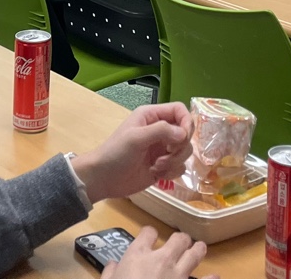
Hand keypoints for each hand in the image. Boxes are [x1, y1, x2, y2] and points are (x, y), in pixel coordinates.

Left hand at [70, 103, 192, 202]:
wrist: (103, 179)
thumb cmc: (116, 153)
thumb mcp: (136, 138)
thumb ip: (161, 131)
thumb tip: (184, 134)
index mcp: (152, 116)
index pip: (180, 110)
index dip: (187, 122)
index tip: (183, 138)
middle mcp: (160, 130)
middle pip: (186, 133)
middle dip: (180, 147)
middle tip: (167, 154)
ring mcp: (162, 149)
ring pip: (185, 152)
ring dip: (175, 161)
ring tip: (157, 166)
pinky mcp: (163, 166)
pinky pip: (179, 167)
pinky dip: (171, 172)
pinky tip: (156, 174)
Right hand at [103, 227, 211, 278]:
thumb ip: (110, 273)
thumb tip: (112, 266)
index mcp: (138, 255)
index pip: (148, 232)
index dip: (150, 234)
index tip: (149, 238)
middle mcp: (161, 259)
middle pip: (177, 239)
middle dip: (179, 240)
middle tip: (178, 244)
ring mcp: (178, 275)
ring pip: (195, 253)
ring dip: (197, 250)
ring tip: (198, 248)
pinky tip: (215, 276)